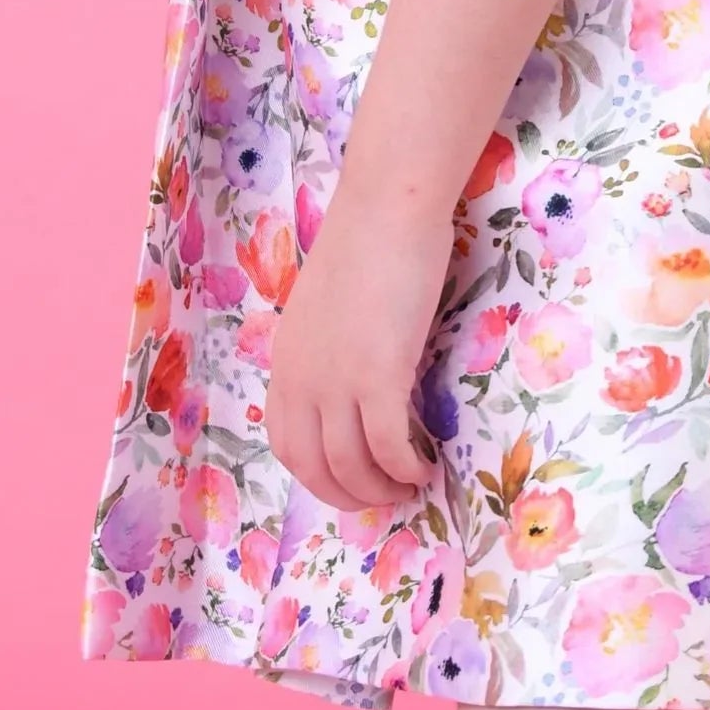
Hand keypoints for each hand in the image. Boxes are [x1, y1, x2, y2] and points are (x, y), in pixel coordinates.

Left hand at [264, 181, 449, 512]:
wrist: (385, 210)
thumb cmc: (364, 246)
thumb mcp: (325, 309)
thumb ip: (327, 351)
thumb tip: (351, 387)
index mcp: (285, 362)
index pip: (285, 443)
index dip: (317, 476)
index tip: (349, 482)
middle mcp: (301, 379)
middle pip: (313, 466)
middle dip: (348, 494)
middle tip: (384, 498)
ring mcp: (336, 380)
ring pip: (350, 464)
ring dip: (381, 487)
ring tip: (409, 486)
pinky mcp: (378, 375)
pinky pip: (388, 444)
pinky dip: (405, 466)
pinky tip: (425, 467)